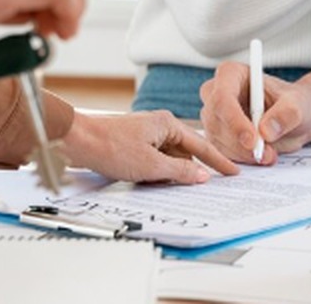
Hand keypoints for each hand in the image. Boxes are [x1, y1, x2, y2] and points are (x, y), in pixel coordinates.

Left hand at [60, 110, 238, 183]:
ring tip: (179, 186)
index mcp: (168, 124)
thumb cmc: (110, 146)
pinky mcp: (134, 145)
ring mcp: (146, 135)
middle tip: (212, 184)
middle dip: (194, 169)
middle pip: (186, 152)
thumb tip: (201, 176)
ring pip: (170, 158)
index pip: (201, 146)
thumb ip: (180, 171)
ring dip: (173, 173)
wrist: (77, 142)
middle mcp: (159, 126)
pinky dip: (159, 172)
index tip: (233, 171)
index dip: (218, 161)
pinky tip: (157, 182)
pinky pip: (156, 160)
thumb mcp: (151, 165)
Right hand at [199, 62, 310, 164]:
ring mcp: (214, 116)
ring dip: (243, 154)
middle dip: (240, 143)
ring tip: (270, 154)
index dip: (234, 121)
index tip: (253, 141)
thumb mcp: (297, 106)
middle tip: (266, 154)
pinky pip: (221, 153)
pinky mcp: (217, 136)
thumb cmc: (293, 103)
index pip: (223, 97)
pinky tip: (261, 156)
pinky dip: (241, 159)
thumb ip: (285, 115)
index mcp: (232, 74)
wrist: (295, 118)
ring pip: (217, 141)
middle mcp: (217, 93)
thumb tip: (266, 130)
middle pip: (216, 121)